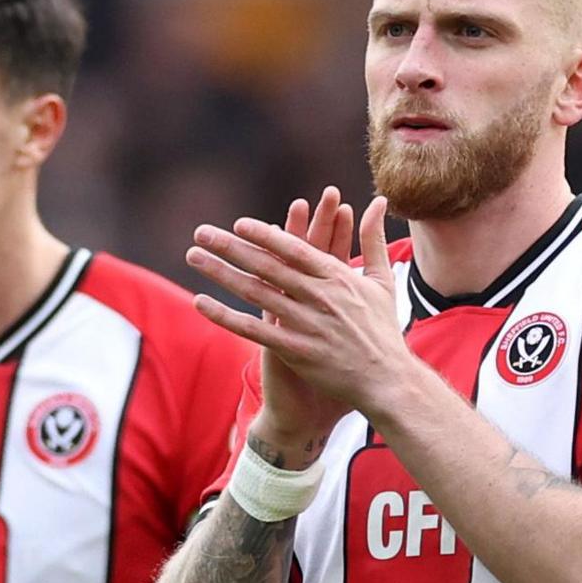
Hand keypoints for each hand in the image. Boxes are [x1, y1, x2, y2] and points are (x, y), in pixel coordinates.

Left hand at [189, 191, 425, 437]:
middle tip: (202, 232)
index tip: (239, 223)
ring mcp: (305, 324)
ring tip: (194, 257)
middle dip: (231, 246)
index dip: (265, 235)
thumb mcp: (382, 280)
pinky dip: (225, 315)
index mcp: (337, 277)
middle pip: (267, 266)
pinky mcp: (295, 350)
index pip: (295, 250)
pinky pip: (252, 329)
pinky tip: (201, 302)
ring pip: (254, 293)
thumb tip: (377, 202)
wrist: (386, 380)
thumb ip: (373, 240)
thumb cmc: (383, 330)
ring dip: (220, 273)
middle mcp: (319, 297)